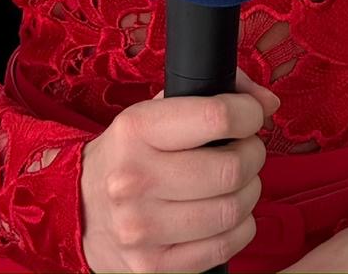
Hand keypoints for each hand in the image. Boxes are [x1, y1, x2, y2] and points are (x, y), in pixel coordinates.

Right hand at [79, 67, 275, 273]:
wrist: (79, 210)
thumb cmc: (130, 154)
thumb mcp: (155, 111)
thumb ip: (212, 92)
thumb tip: (268, 102)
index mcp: (136, 130)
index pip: (215, 117)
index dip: (248, 114)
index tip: (252, 116)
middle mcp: (135, 180)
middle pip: (230, 168)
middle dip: (254, 154)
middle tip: (248, 150)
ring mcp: (142, 229)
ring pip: (232, 210)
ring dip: (250, 192)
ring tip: (238, 182)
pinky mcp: (154, 267)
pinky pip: (224, 247)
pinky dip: (240, 228)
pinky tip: (228, 213)